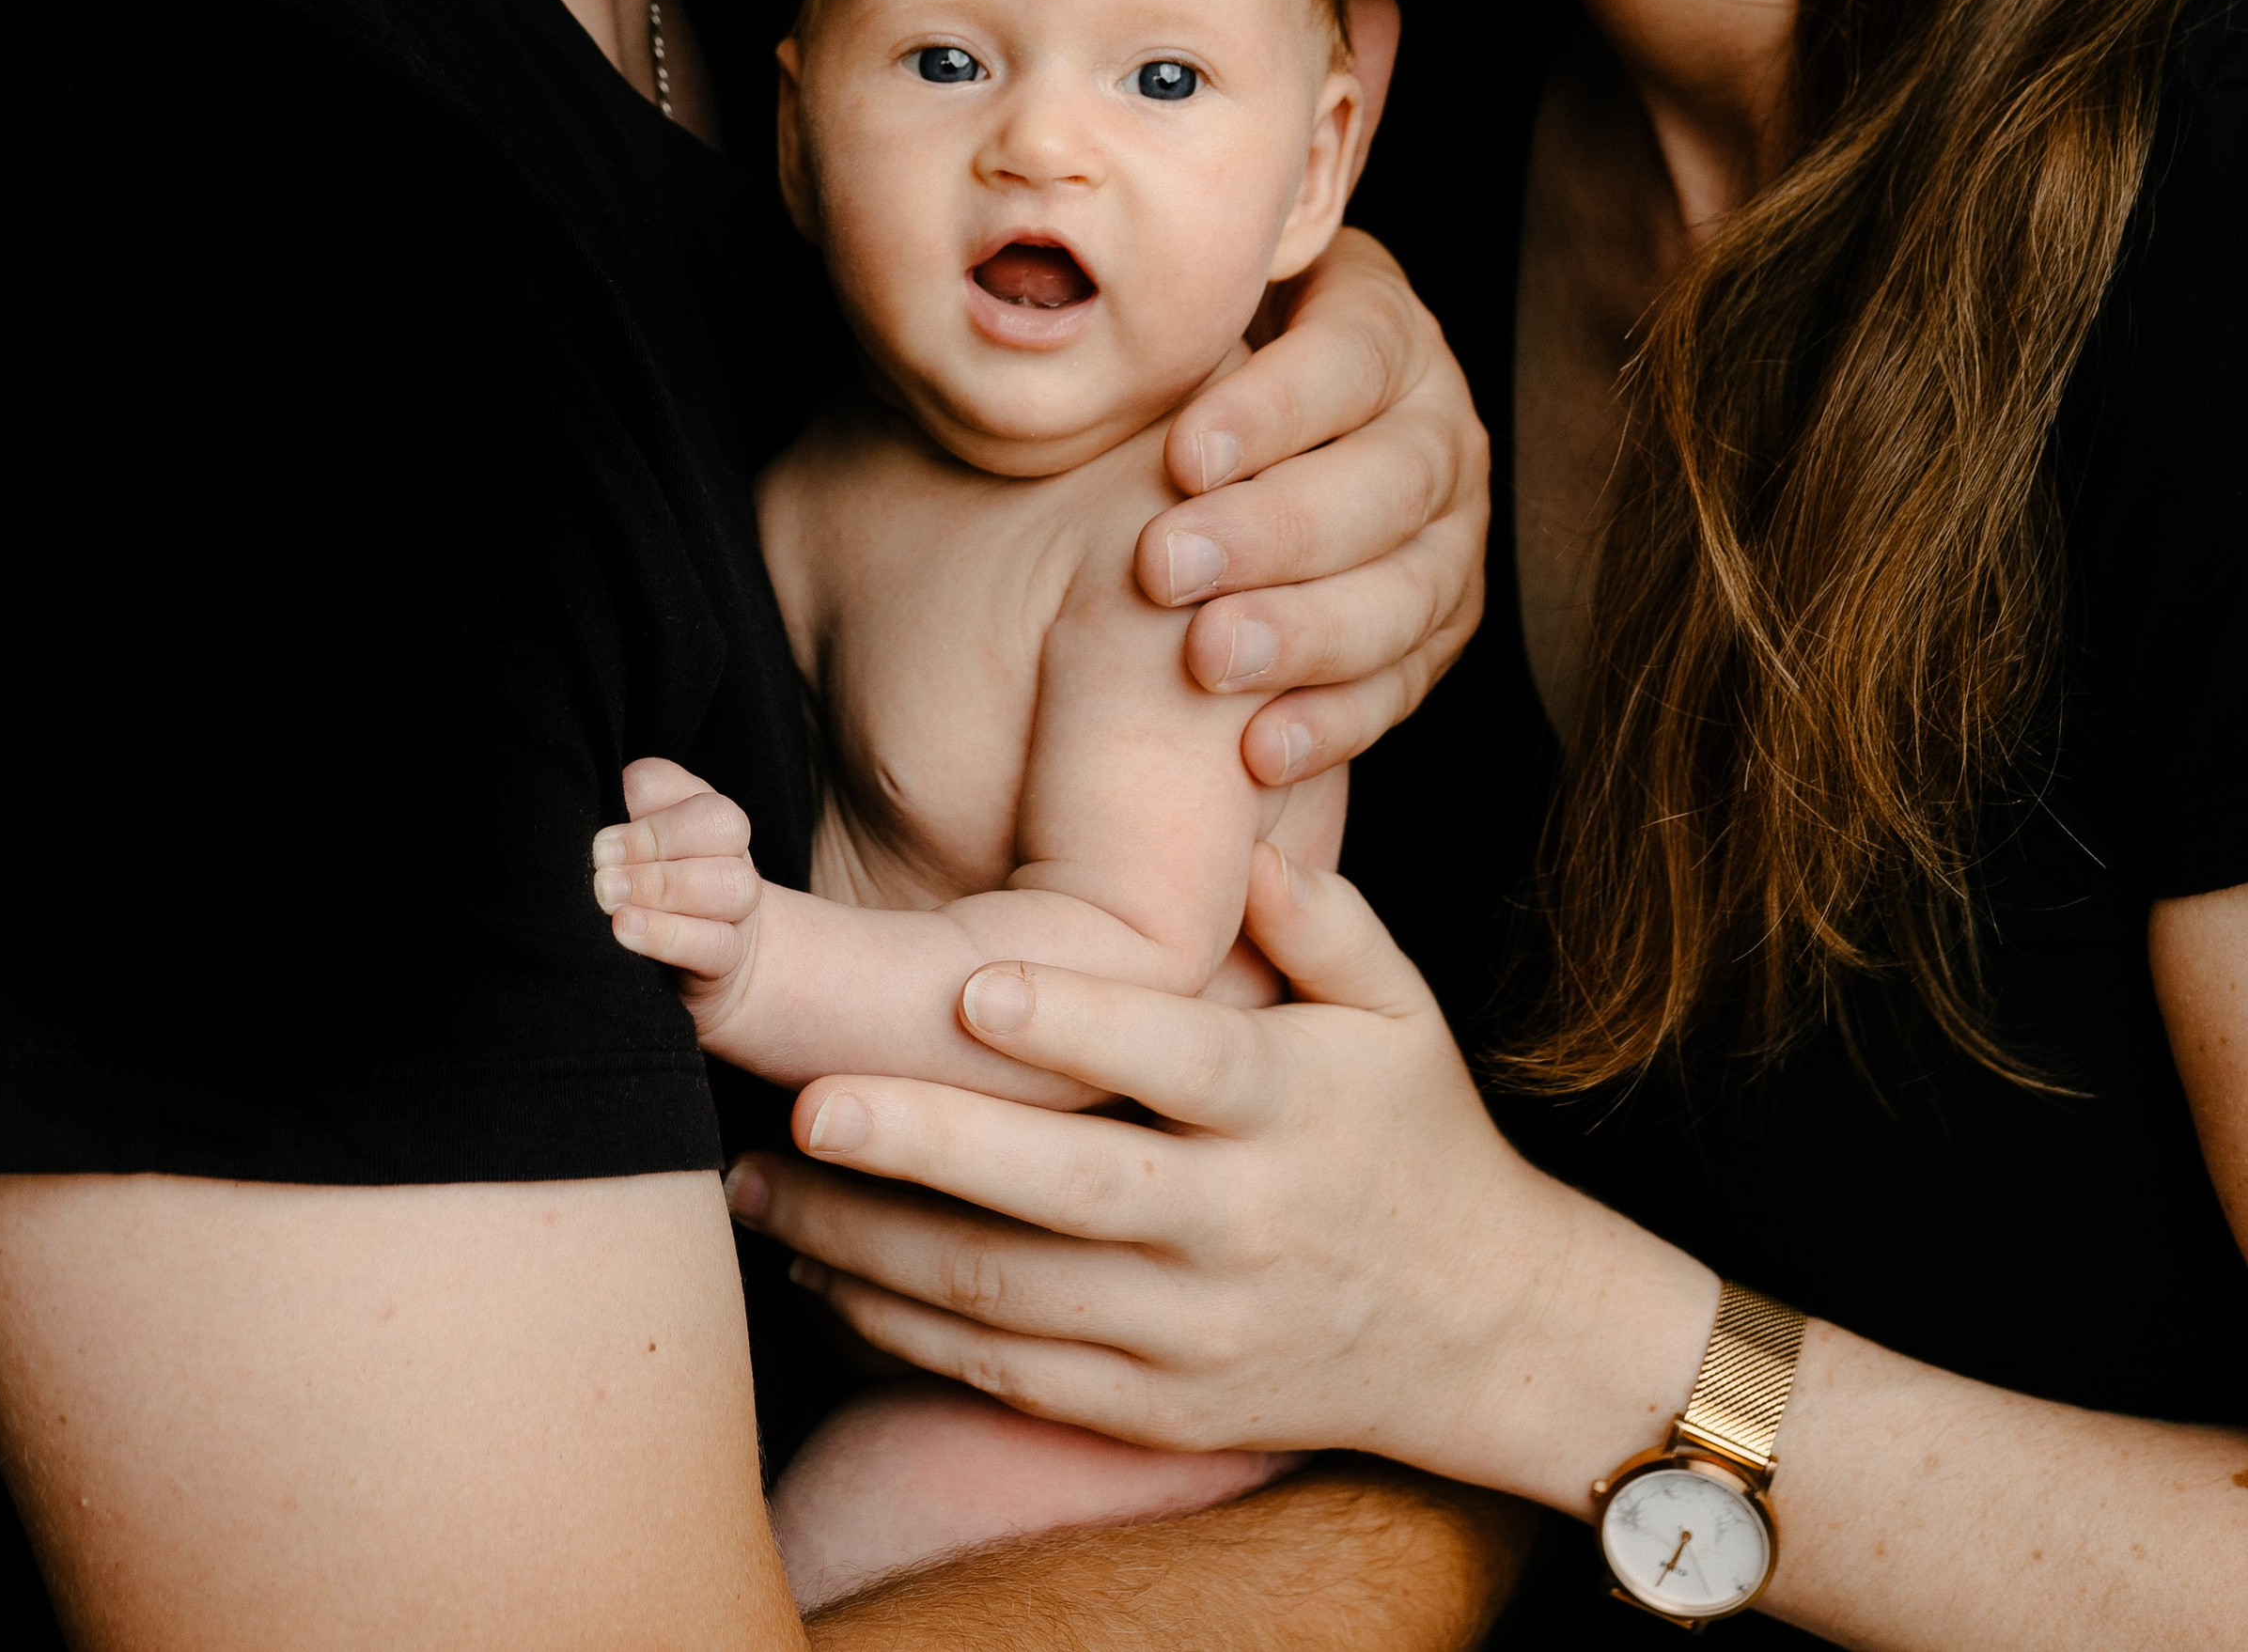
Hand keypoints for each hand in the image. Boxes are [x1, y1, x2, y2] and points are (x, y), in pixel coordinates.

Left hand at [592, 759, 763, 1035]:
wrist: (700, 962)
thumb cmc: (645, 896)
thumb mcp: (628, 856)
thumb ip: (614, 830)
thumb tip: (577, 820)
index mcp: (695, 809)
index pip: (675, 782)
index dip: (641, 799)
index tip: (601, 833)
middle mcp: (727, 849)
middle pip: (719, 822)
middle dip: (655, 839)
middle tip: (602, 863)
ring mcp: (737, 903)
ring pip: (730, 882)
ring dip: (662, 887)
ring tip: (610, 898)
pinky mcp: (731, 956)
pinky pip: (715, 943)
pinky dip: (667, 934)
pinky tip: (625, 929)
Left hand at [726, 847, 1709, 1504]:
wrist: (1485, 1334)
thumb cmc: (1413, 1132)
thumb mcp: (1399, 1007)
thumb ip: (1320, 913)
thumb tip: (1243, 836)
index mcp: (1294, 1111)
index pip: (1180, 1062)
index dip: (1078, 1026)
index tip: (971, 983)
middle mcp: (1238, 1230)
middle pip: (1069, 1194)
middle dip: (929, 1149)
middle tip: (809, 1099)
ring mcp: (1191, 1336)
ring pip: (1013, 1301)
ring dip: (874, 1247)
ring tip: (762, 1180)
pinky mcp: (1153, 1410)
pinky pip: (1009, 1378)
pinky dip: (904, 1334)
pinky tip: (819, 1271)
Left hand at [1137, 229, 1489, 787]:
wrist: (1245, 450)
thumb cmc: (1192, 367)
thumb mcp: (1199, 308)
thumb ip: (1179, 297)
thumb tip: (1100, 269)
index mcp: (1387, 330)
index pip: (1352, 357)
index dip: (1274, 408)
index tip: (1180, 458)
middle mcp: (1439, 430)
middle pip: (1387, 481)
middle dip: (1278, 530)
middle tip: (1166, 568)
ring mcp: (1452, 537)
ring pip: (1410, 589)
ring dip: (1309, 633)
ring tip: (1207, 661)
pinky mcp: (1438, 630)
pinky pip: (1403, 682)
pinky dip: (1335, 720)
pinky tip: (1259, 748)